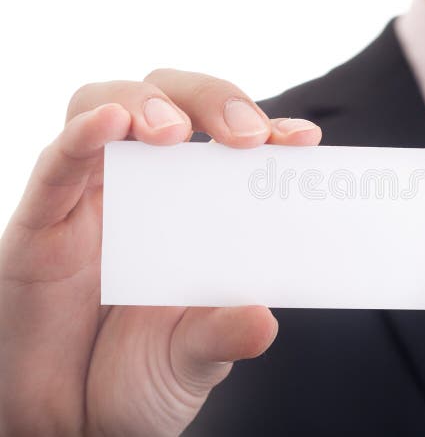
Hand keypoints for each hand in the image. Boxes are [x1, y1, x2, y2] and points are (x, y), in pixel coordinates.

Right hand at [0, 69, 321, 435]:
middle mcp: (146, 191)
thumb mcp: (195, 356)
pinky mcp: (41, 222)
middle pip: (172, 100)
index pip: (230, 144)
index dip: (267, 128)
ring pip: (107, 106)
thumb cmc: (139, 377)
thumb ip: (223, 333)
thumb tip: (261, 321)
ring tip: (173, 132)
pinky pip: (56, 164)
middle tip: (247, 136)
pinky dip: (81, 135)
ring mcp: (91, 198)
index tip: (303, 141)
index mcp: (197, 211)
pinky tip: (108, 124)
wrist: (74, 423)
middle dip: (213, 100)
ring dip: (145, 104)